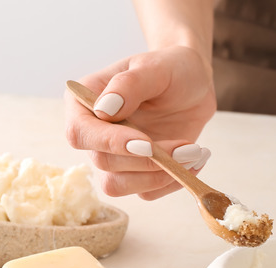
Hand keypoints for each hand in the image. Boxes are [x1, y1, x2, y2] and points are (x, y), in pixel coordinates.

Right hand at [65, 46, 216, 199]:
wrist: (193, 84)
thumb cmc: (171, 68)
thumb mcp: (155, 67)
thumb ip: (129, 84)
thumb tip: (103, 109)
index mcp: (83, 103)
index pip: (81, 133)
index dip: (110, 143)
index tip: (146, 143)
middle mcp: (93, 134)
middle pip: (103, 164)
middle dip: (148, 161)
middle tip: (189, 148)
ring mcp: (114, 156)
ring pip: (120, 185)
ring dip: (159, 176)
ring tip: (194, 153)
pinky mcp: (136, 173)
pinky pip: (146, 192)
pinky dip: (173, 182)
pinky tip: (194, 160)